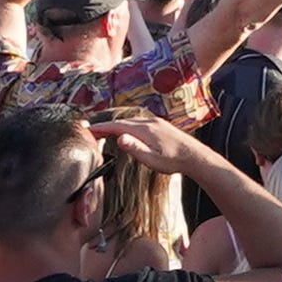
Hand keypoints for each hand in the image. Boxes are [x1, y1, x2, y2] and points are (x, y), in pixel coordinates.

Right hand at [87, 114, 207, 172]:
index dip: (101, 127)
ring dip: (116, 125)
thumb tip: (119, 138)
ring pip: (131, 121)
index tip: (87, 128)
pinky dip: (127, 125)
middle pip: (122, 121)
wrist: (195, 156)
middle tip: (91, 131)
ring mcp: (156, 122)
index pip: (117, 126)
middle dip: (106, 125)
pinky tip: (126, 131)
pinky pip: (139, 122)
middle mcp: (150, 122)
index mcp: (145, 129)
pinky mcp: (161, 125)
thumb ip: (135, 148)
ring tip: (104, 131)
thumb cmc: (173, 160)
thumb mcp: (151, 158)